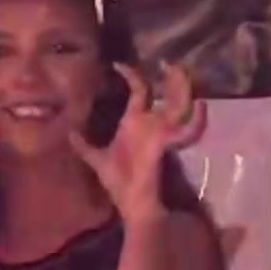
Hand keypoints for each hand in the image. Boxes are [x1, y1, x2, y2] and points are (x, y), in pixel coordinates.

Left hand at [70, 63, 205, 223]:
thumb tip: (69, 133)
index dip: (132, 75)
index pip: (139, 91)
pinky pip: (189, 132)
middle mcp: (152, 125)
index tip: (118, 63)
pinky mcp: (168, 146)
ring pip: (180, 105)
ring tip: (181, 71)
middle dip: (171, 77)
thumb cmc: (121, 186)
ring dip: (183, 88)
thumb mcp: (98, 161)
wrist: (135, 208)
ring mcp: (163, 133)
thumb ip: (85, 146)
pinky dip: (197, 122)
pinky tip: (201, 107)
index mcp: (136, 123)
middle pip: (167, 94)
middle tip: (169, 61)